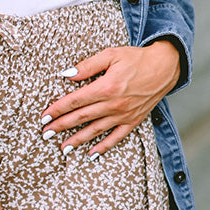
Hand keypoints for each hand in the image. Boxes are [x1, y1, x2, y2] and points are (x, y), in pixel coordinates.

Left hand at [41, 40, 180, 156]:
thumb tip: (67, 75)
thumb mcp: (111, 55)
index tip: (44, 117)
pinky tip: (91, 154)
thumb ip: (88, 66)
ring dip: (77, 140)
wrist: (164, 67)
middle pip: (81, 117)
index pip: (75, 101)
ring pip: (95, 131)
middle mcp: (113, 104)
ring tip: (63, 148)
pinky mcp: (133, 121)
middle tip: (45, 134)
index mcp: (106, 87)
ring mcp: (124, 115)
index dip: (57, 109)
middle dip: (61, 126)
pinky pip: (116, 137)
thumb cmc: (136, 58)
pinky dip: (103, 147)